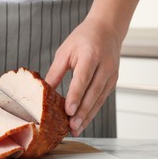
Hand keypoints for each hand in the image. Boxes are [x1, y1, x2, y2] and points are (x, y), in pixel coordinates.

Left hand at [45, 18, 122, 135]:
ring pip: (99, 99)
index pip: (83, 79)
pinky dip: (92, 111)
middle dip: (82, 112)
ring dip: (88, 116)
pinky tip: (84, 121)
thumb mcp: (65, 51)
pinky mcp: (113, 82)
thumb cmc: (84, 38)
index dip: (76, 96)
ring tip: (76, 129)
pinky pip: (102, 99)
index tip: (68, 111)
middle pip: (93, 93)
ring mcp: (111, 75)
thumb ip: (55, 72)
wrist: (107, 29)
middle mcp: (104, 66)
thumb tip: (44, 92)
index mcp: (90, 56)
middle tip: (72, 127)